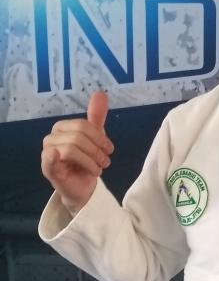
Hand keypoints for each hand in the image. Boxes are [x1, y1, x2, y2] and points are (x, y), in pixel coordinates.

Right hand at [41, 91, 112, 215]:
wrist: (82, 187)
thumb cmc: (86, 161)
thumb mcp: (94, 138)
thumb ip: (96, 117)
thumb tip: (100, 93)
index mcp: (62, 127)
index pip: (83, 125)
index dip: (99, 137)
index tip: (109, 149)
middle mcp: (51, 138)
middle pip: (78, 137)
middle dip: (96, 150)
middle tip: (105, 162)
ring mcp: (47, 153)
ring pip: (72, 149)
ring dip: (90, 161)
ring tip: (98, 169)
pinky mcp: (47, 169)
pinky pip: (49, 159)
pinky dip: (53, 156)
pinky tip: (57, 156)